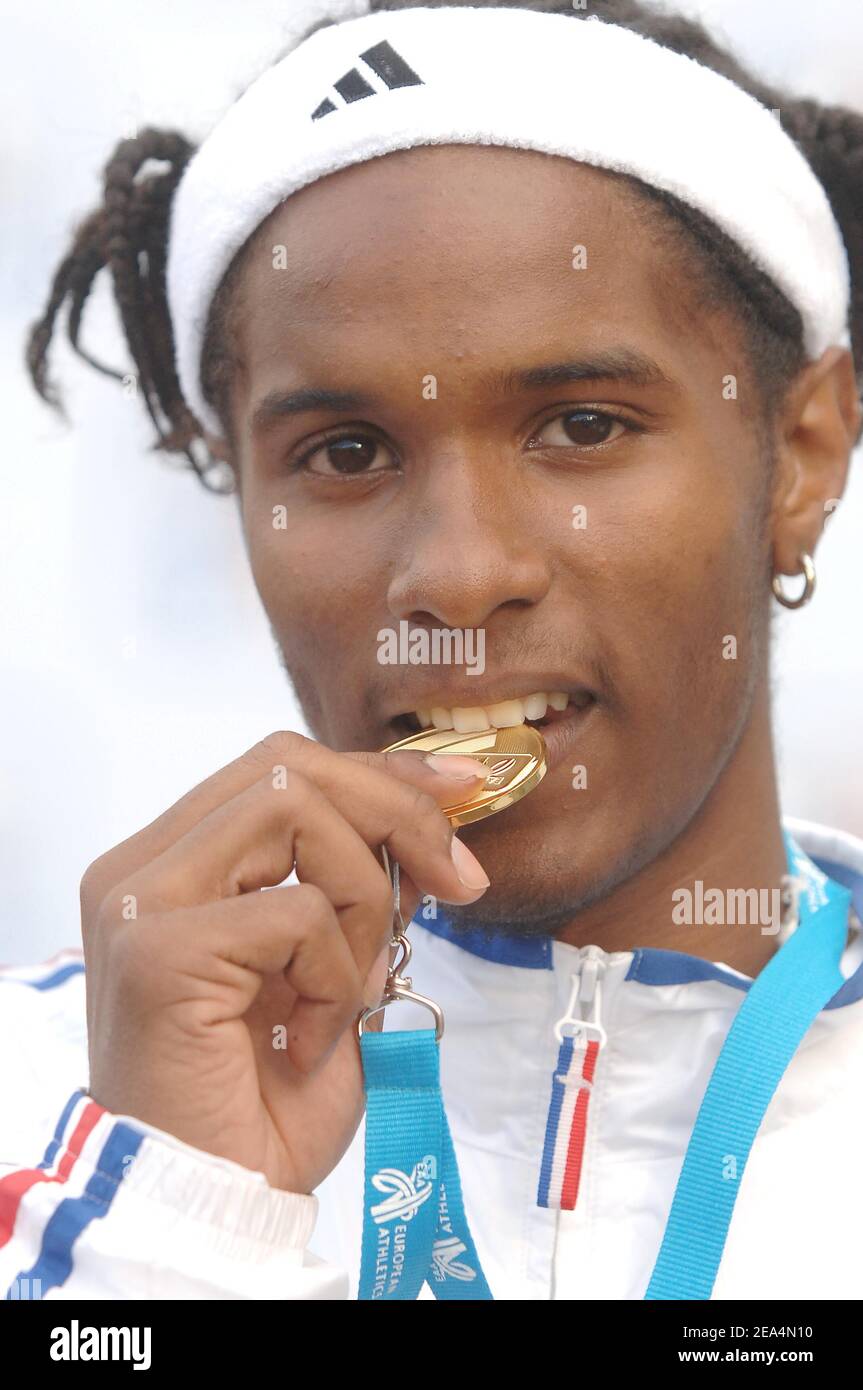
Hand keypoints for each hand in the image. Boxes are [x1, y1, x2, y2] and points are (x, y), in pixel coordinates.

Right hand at [81, 732, 490, 1193]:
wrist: (216, 1202)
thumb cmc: (266, 1101)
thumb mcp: (333, 968)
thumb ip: (355, 891)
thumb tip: (424, 831)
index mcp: (172, 863)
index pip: (279, 767)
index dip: (378, 771)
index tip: (461, 789)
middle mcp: (141, 869)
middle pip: (286, 765)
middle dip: (396, 812)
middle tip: (457, 882)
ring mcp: (141, 902)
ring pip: (293, 811)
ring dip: (362, 899)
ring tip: (350, 988)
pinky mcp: (158, 949)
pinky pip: (297, 912)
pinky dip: (333, 973)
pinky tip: (309, 1037)